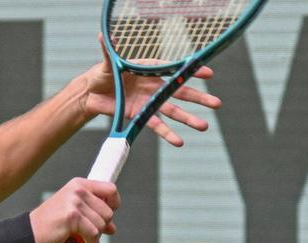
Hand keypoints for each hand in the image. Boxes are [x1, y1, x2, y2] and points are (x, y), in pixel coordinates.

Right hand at [31, 177, 118, 242]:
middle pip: (108, 211)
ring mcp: (74, 203)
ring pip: (102, 225)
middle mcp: (77, 190)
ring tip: (84, 241)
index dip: (114, 204)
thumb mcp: (73, 214)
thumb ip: (93, 216)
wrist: (29, 233)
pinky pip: (93, 234)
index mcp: (79, 184)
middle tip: (89, 234)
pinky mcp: (72, 217)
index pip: (111, 189)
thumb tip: (112, 228)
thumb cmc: (51, 224)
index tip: (106, 217)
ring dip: (95, 238)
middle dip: (102, 227)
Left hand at [73, 34, 220, 146]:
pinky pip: (156, 126)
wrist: (91, 94)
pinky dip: (167, 134)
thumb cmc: (102, 74)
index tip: (208, 73)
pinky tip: (179, 142)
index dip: (190, 72)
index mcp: (150, 69)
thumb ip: (109, 51)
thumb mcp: (108, 63)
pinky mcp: (140, 116)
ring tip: (204, 126)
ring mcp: (149, 102)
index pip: (174, 69)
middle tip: (216, 103)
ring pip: (173, 111)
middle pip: (180, 92)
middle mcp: (154, 85)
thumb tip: (104, 36)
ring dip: (188, 119)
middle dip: (198, 98)